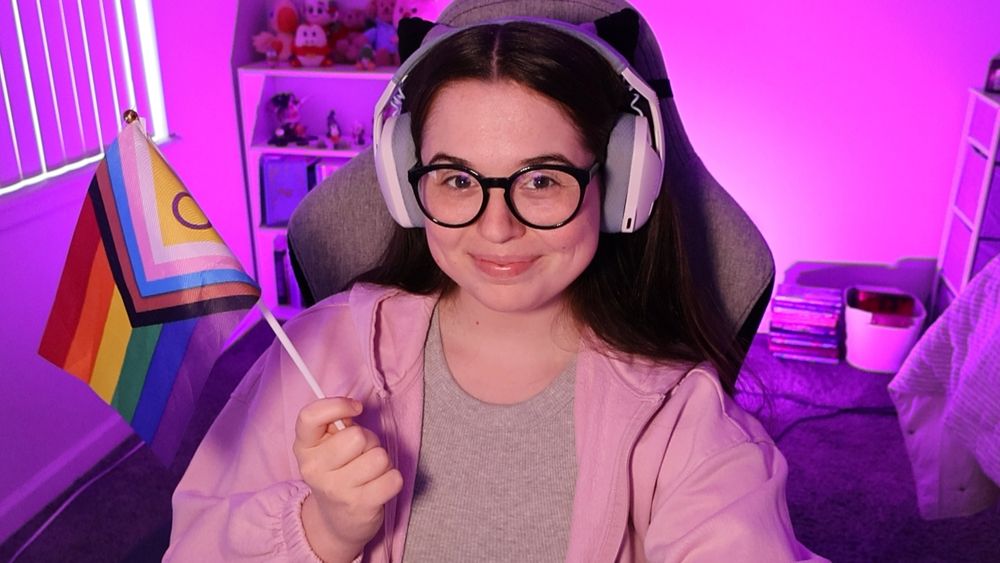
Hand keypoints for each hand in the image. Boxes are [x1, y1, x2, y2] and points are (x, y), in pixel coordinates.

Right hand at [294, 397, 402, 561]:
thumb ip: (337, 424)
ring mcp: (337, 490)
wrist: (336, 522)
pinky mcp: (360, 506)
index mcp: (304, 448)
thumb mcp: (327, 447)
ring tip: (370, 471)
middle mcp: (314, 469)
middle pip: (357, 436)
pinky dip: (392, 479)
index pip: (310, 415)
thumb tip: (356, 406)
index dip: (338, 405)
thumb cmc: (338, 472)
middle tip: (362, 454)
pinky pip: (393, 477)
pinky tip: (378, 486)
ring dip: (382, 461)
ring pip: (379, 457)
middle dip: (369, 440)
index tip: (355, 408)